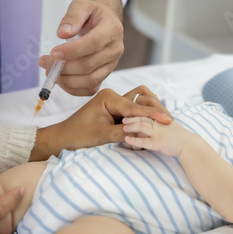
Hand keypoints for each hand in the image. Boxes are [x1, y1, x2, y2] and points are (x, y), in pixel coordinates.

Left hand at [30, 86, 172, 160]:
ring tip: (162, 122)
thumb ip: (124, 132)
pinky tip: (151, 125)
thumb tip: (144, 131)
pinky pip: (133, 111)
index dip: (152, 115)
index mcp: (109, 97)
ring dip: (150, 112)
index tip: (167, 120)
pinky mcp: (115, 110)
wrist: (64, 137)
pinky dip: (142, 117)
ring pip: (139, 103)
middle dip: (155, 110)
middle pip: (141, 100)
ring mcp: (115, 102)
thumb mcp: (103, 135)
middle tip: (168, 121)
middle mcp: (113, 96)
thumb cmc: (79, 135)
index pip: (135, 107)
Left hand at [38, 0, 123, 95]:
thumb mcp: (82, 5)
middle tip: (44, 62)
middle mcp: (115, 49)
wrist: (106, 22)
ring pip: (90, 80)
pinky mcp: (105, 75)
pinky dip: (73, 89)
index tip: (53, 53)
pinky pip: (90, 89)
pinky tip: (60, 80)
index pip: (94, 43)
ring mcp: (111, 65)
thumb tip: (62, 33)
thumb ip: (72, 17)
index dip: (72, 51)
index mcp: (112, 29)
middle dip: (64, 67)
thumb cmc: (93, 14)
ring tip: (50, 72)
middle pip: (89, 65)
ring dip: (66, 80)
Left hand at [123, 117, 193, 156]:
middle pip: (143, 116)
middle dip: (132, 117)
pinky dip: (134, 139)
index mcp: (161, 119)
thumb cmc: (179, 137)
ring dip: (132, 126)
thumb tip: (146, 125)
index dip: (138, 110)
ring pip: (142, 126)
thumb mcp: (168, 127)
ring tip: (124, 127)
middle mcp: (159, 124)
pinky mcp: (158, 143)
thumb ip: (158, 124)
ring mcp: (158, 132)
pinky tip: (127, 139)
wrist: (189, 145)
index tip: (129, 111)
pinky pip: (144, 141)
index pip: (147, 111)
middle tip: (123, 118)